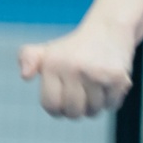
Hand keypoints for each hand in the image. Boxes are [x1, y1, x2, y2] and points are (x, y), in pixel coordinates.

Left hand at [18, 20, 134, 117]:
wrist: (108, 30)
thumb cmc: (73, 48)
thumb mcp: (46, 51)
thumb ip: (27, 59)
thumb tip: (25, 75)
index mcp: (52, 64)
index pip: (51, 106)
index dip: (57, 110)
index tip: (62, 102)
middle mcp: (73, 67)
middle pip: (73, 112)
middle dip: (76, 110)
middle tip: (80, 96)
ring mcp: (96, 73)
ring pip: (93, 111)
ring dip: (94, 106)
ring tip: (94, 88)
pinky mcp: (117, 77)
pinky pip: (111, 105)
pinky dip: (111, 100)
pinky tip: (108, 84)